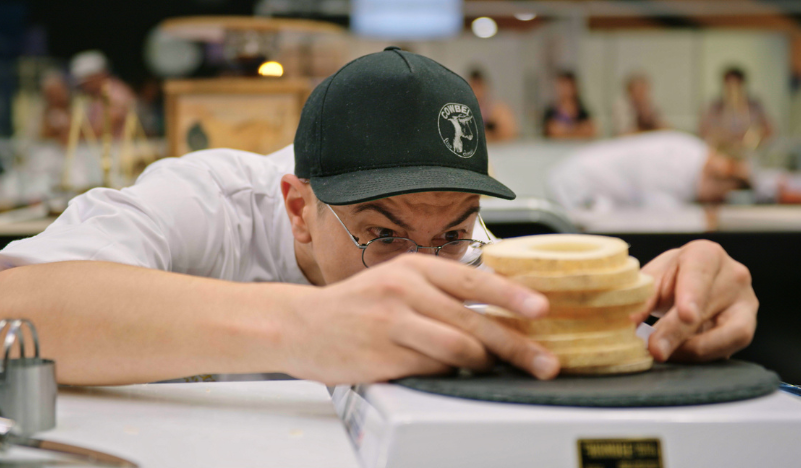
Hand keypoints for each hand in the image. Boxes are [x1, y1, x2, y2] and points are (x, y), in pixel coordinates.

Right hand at [280, 255, 557, 384]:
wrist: (301, 324)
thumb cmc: (357, 305)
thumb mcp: (398, 282)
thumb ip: (441, 291)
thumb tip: (498, 311)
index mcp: (413, 267)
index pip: (473, 280)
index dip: (512, 296)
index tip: (542, 309)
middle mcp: (404, 290)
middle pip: (474, 321)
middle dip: (517, 346)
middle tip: (545, 363)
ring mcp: (391, 324)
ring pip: (457, 349)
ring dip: (483, 364)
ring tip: (494, 368)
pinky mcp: (382, 357)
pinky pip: (431, 370)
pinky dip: (448, 375)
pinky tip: (450, 373)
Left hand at [636, 240, 757, 362]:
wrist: (694, 284)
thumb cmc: (673, 277)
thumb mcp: (654, 279)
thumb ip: (643, 298)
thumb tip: (629, 323)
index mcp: (706, 254)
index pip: (700, 272)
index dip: (693, 295)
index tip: (686, 315)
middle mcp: (734, 275)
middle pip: (709, 306)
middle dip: (679, 332)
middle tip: (655, 349)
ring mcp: (746, 302)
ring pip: (730, 332)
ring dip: (693, 349)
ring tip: (663, 353)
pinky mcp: (747, 327)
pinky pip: (729, 348)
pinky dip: (702, 356)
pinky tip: (679, 355)